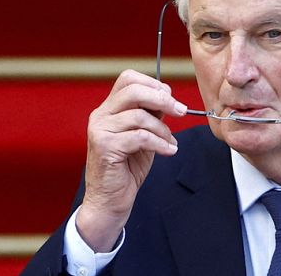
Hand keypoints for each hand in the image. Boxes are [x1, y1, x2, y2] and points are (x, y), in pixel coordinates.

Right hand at [76, 69, 186, 251]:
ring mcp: (100, 130)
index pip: (127, 79)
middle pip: (132, 90)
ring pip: (139, 115)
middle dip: (162, 99)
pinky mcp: (105, 147)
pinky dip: (160, 143)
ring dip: (162, 129)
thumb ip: (150, 116)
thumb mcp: (142, 136)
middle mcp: (100, 116)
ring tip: (170, 142)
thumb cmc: (126, 169)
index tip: (170, 97)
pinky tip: (168, 151)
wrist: (109, 201)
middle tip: (180, 110)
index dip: (152, 83)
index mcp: (108, 109)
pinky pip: (140, 137)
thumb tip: (167, 98)